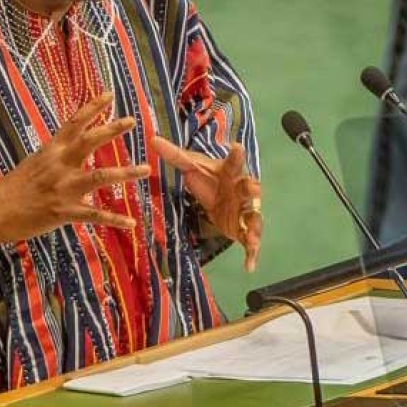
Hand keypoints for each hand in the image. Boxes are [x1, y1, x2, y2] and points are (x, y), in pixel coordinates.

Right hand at [0, 92, 149, 241]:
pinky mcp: (65, 211)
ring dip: (126, 173)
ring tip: (146, 170)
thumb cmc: (13, 188)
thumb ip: (57, 158)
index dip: (92, 107)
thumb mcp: (35, 163)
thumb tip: (73, 153)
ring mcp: (63, 188)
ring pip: (100, 176)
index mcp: (51, 151)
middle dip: (112, 129)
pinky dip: (115, 219)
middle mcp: (59, 165)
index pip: (74, 123)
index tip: (109, 94)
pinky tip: (132, 223)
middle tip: (132, 121)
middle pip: (89, 141)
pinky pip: (95, 215)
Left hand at [150, 136, 261, 272]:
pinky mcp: (245, 230)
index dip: (235, 156)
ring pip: (254, 218)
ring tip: (253, 237)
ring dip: (254, 226)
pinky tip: (250, 267)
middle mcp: (241, 191)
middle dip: (252, 189)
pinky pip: (251, 243)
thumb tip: (152, 140)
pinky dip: (252, 255)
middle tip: (254, 188)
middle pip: (249, 189)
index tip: (237, 146)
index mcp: (229, 174)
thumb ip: (175, 156)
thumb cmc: (210, 181)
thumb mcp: (192, 168)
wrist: (222, 201)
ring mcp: (245, 211)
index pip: (232, 163)